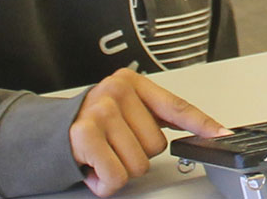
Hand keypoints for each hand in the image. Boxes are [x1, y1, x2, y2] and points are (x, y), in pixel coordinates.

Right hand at [71, 68, 228, 195]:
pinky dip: (105, 182)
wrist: (45, 134)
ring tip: (102, 154)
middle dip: (136, 154)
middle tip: (113, 145)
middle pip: (156, 145)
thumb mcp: (126, 111)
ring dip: (120, 169)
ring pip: (138, 164)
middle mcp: (116, 92)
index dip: (201, 124)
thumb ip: (159, 116)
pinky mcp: (84, 135)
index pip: (176, 106)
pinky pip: (116, 176)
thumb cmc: (91, 124)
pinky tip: (93, 167)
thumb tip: (204, 130)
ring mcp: (99, 112)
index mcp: (131, 83)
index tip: (222, 134)